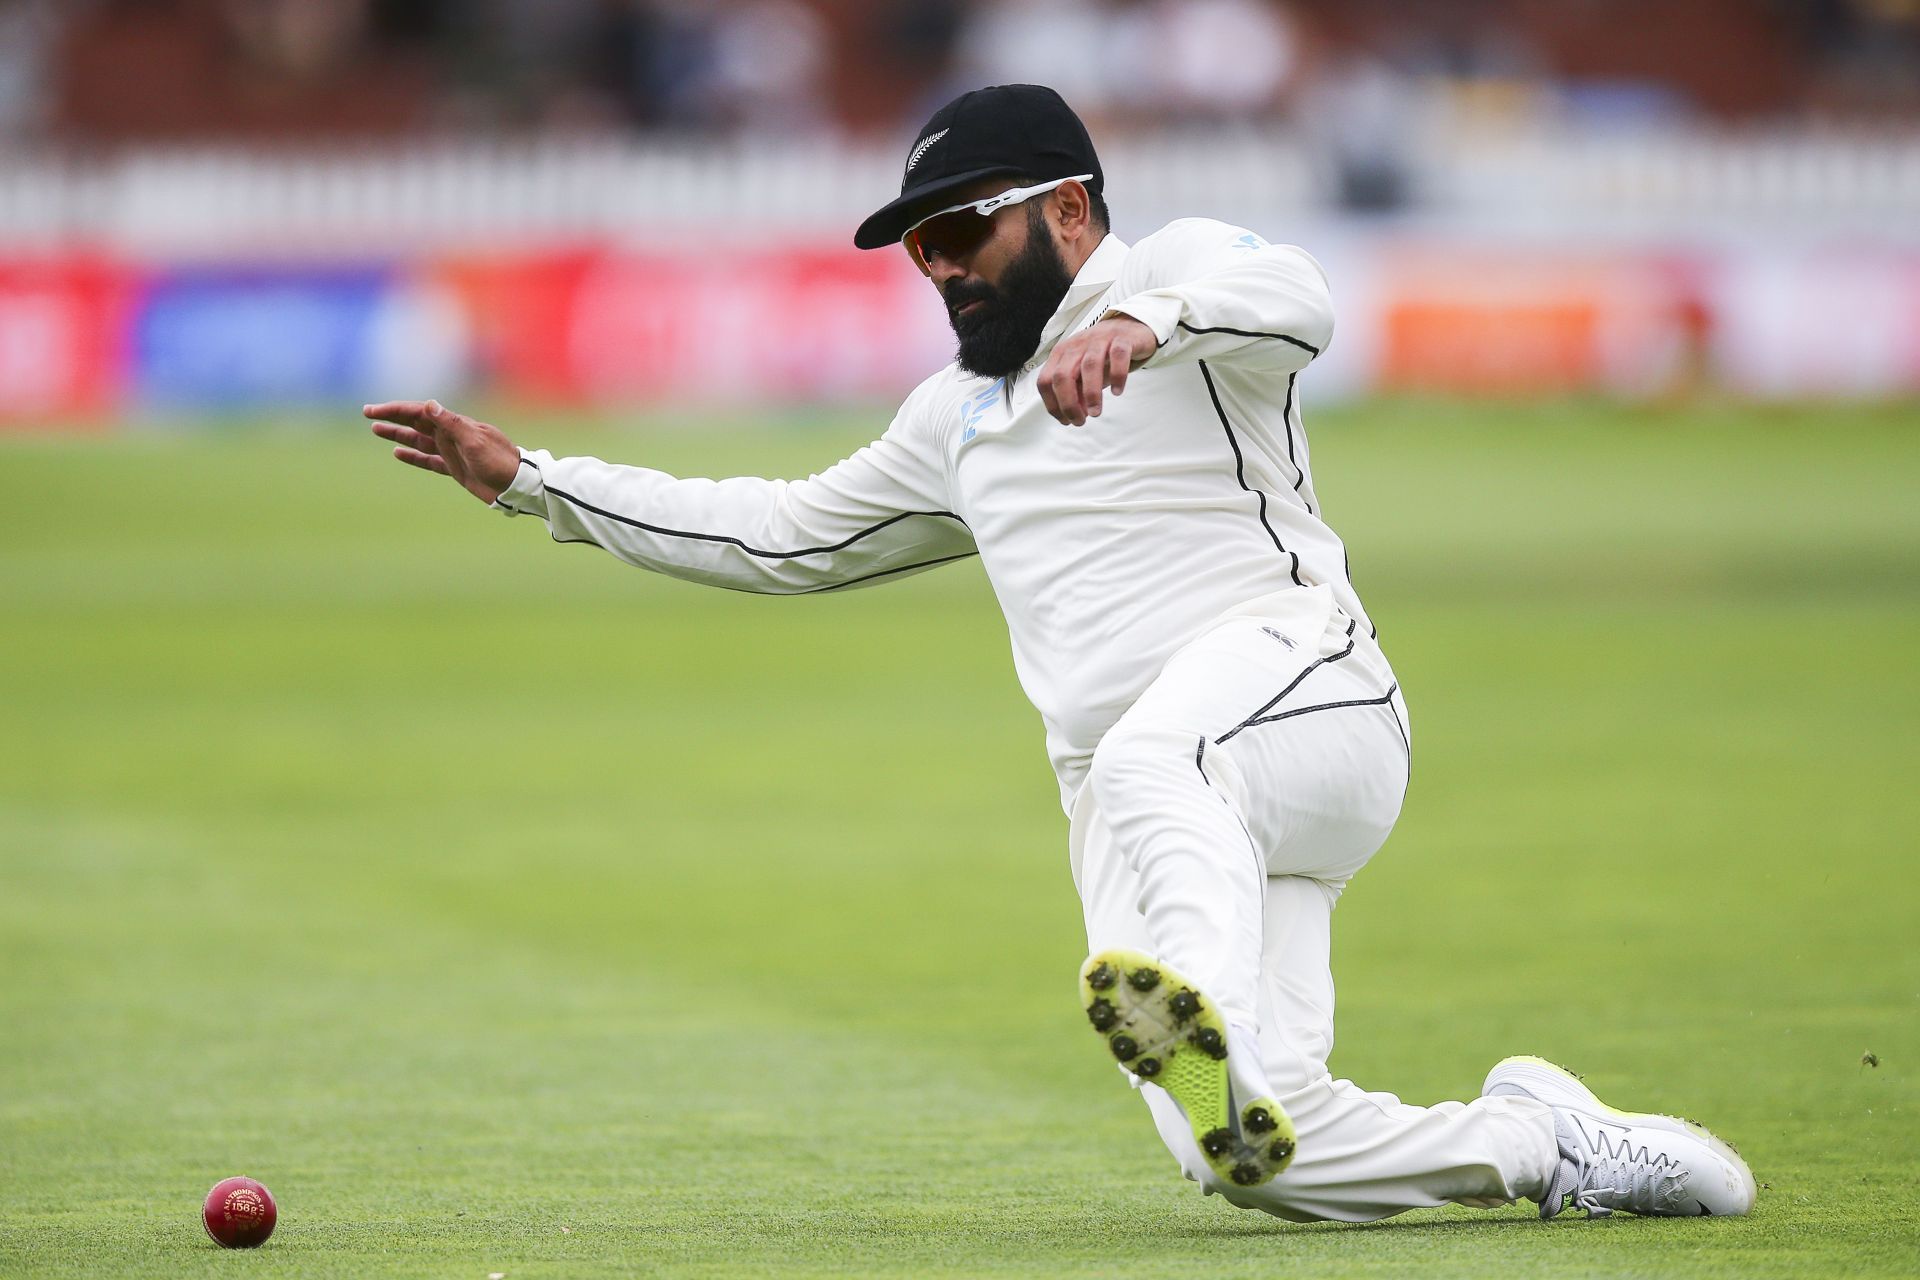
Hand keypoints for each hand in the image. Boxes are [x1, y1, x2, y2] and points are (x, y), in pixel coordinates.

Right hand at [364, 400, 521, 503]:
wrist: (517, 485)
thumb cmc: (499, 462)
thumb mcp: (475, 442)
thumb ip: (451, 424)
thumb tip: (428, 404)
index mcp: (454, 424)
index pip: (419, 412)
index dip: (395, 410)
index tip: (374, 411)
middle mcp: (451, 434)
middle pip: (415, 422)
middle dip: (392, 417)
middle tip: (368, 413)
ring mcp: (451, 451)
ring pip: (418, 440)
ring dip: (397, 434)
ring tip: (376, 430)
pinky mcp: (454, 468)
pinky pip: (428, 460)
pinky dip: (413, 456)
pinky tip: (398, 453)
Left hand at [1037, 314, 1156, 425]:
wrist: (1129, 328)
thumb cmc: (1102, 354)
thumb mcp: (1083, 373)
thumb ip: (1075, 392)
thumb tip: (1072, 416)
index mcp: (1061, 354)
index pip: (1046, 380)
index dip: (1052, 404)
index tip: (1065, 420)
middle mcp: (1077, 345)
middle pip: (1063, 375)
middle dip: (1068, 403)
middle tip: (1080, 421)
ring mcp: (1099, 339)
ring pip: (1089, 365)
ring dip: (1091, 393)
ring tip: (1096, 412)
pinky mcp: (1122, 339)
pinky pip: (1118, 356)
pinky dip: (1117, 375)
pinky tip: (1117, 391)